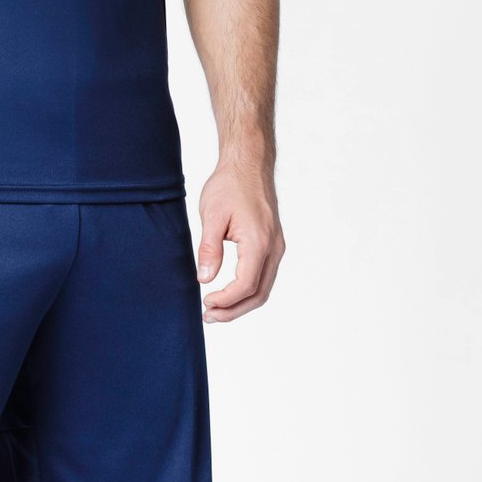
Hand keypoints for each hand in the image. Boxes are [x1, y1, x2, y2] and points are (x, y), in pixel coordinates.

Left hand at [196, 156, 282, 322]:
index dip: (225, 300)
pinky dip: (248, 291)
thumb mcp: (211, 216)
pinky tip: (229, 292)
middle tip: (208, 316)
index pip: (245, 285)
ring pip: (264, 288)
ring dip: (241, 303)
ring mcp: (276, 247)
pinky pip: (265, 276)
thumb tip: (204, 279)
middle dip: (233, 311)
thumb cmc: (230, 185)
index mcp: (259, 242)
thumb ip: (209, 249)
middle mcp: (273, 248)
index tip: (205, 303)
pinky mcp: (273, 244)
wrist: (249, 164)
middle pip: (259, 294)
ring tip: (216, 310)